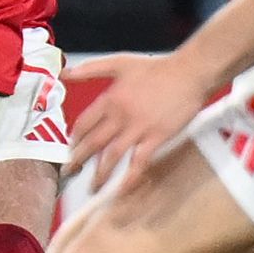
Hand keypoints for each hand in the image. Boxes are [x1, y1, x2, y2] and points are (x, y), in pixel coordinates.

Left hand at [65, 51, 208, 187]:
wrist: (189, 73)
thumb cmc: (157, 68)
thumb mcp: (118, 63)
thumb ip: (89, 69)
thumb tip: (64, 73)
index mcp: (109, 99)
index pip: (83, 124)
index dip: (74, 139)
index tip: (71, 149)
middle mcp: (120, 116)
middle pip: (92, 143)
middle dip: (78, 161)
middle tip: (69, 173)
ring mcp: (138, 128)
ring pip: (112, 157)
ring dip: (100, 174)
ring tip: (93, 187)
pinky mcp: (156, 138)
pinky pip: (139, 162)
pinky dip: (128, 178)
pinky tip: (121, 189)